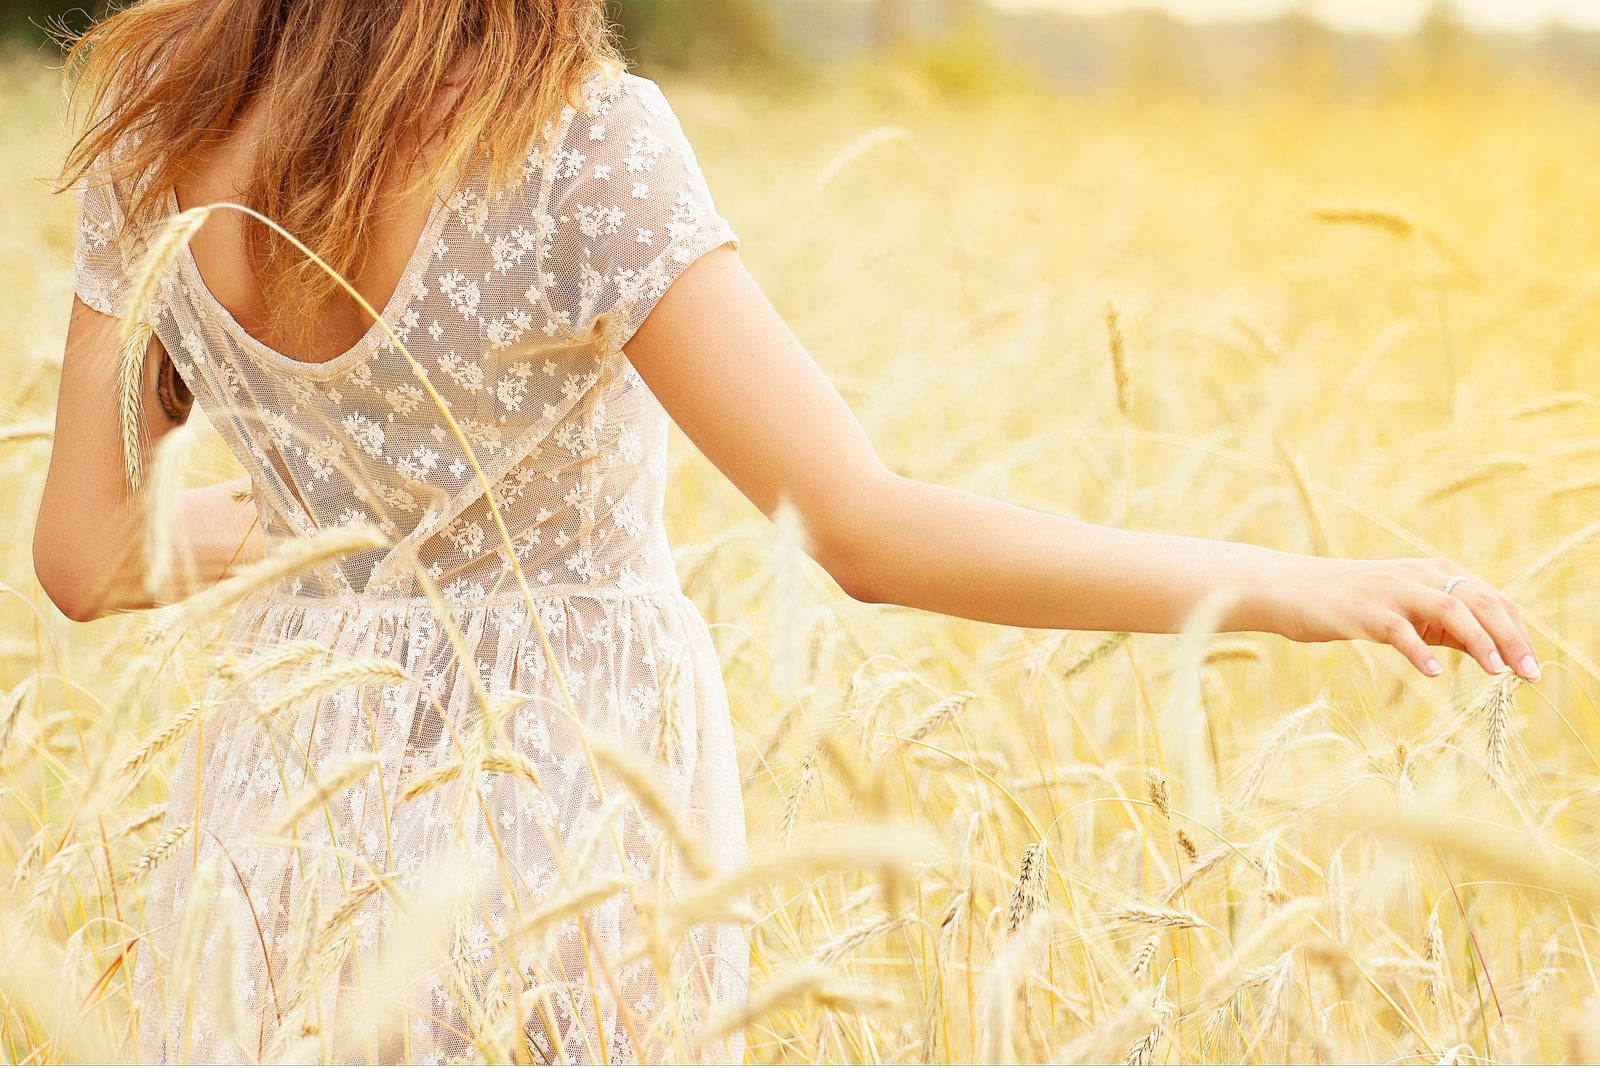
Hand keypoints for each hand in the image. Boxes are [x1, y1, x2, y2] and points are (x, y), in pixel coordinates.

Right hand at [1263, 555, 1539, 680]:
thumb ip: (1443, 624)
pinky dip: (1419, 649)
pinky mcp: (1362, 609)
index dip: (1518, 631)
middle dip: (1510, 638)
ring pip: (1449, 608)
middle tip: (1530, 674)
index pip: (1492, 599)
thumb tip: (1491, 650)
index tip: (1532, 667)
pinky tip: (1433, 672)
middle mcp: (1418, 575)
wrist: (1289, 587)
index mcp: (1433, 573)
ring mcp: (1390, 589)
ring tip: (1496, 672)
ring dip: (1478, 639)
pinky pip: (1398, 629)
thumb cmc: (1348, 604)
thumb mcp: (1404, 609)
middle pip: (1479, 601)